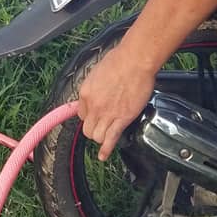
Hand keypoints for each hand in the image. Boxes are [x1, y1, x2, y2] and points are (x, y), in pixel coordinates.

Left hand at [78, 44, 156, 160]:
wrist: (135, 61)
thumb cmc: (119, 60)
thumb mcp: (98, 72)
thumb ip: (94, 86)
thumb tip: (97, 91)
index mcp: (85, 93)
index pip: (81, 114)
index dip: (90, 116)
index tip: (95, 116)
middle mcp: (93, 106)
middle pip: (87, 128)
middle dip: (94, 129)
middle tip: (102, 127)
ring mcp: (107, 113)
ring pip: (97, 136)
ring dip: (102, 137)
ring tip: (107, 136)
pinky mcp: (122, 118)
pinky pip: (111, 139)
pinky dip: (106, 150)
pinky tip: (104, 156)